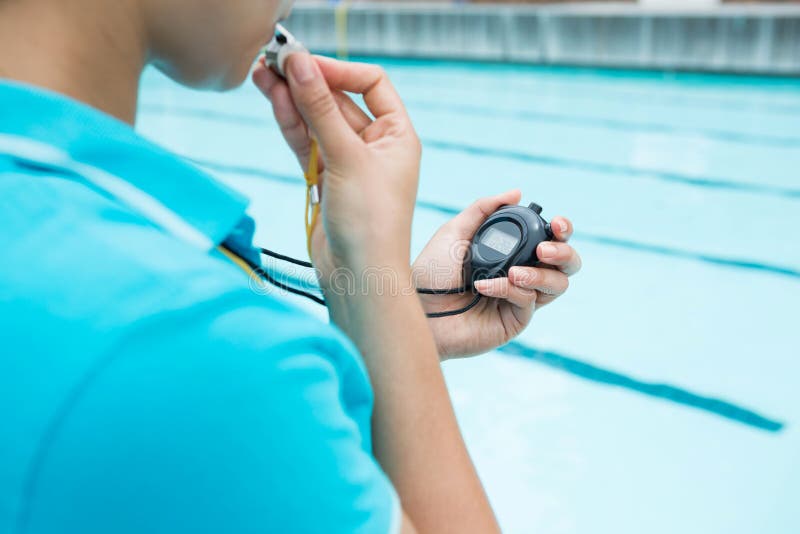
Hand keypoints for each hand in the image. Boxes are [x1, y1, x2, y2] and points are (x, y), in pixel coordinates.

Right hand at [253, 54, 421, 279]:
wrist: (358, 276)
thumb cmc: (370, 222)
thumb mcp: (346, 157)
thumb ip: (320, 108)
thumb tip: (300, 64)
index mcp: (398, 135)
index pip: (372, 84)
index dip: (339, 69)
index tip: (306, 63)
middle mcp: (375, 146)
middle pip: (339, 100)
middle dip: (308, 82)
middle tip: (275, 61)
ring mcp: (348, 163)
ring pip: (317, 121)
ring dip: (293, 99)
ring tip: (263, 74)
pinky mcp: (325, 180)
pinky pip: (306, 144)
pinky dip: (291, 124)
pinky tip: (274, 100)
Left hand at [412, 190, 581, 358]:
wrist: (417, 309)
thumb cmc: (430, 273)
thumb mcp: (454, 232)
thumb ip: (483, 209)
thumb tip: (517, 192)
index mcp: (511, 251)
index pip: (550, 239)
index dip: (562, 230)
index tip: (557, 224)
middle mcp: (520, 274)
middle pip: (566, 264)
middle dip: (564, 253)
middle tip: (544, 251)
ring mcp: (519, 299)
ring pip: (557, 285)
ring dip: (541, 274)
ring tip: (515, 272)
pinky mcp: (514, 321)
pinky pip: (528, 301)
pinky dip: (510, 289)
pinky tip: (485, 287)